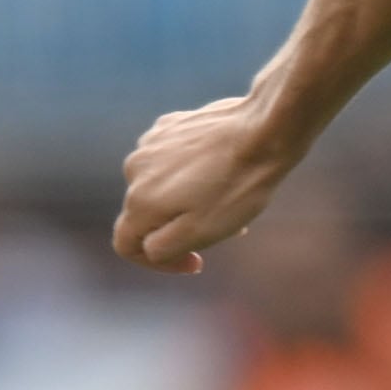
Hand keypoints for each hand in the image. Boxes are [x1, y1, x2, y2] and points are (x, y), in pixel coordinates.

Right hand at [113, 92, 299, 274]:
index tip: (197, 260)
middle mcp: (135, 170)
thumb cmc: (235, 187)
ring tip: (226, 197)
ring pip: (160, 187)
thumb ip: (161, 249)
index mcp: (139, 201)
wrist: (264, 131)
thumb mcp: (199, 233)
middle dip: (181, 228)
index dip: (158, 264)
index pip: (126, 246)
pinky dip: (190, 173)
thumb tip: (148, 249)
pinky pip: (171, 160)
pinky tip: (220, 170)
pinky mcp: (170, 125)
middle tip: (226, 228)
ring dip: (187, 200)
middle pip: (147, 216)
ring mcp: (151, 143)